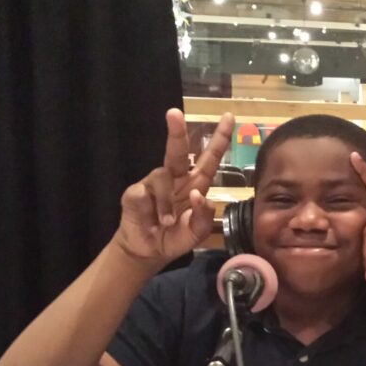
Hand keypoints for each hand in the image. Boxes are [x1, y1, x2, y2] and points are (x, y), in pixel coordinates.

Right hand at [112, 109, 234, 269]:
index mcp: (196, 184)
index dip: (220, 139)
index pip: (210, 158)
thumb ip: (204, 216)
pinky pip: (146, 192)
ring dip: (167, 202)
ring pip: (163, 176)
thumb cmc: (175, 237)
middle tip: (174, 113)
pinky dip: (155, 207)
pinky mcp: (136, 192)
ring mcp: (154, 183)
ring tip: (168, 221)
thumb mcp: (197, 232)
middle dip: (177, 131)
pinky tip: (156, 219)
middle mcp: (176, 178)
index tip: (229, 117)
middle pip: (178, 150)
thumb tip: (199, 195)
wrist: (149, 252)